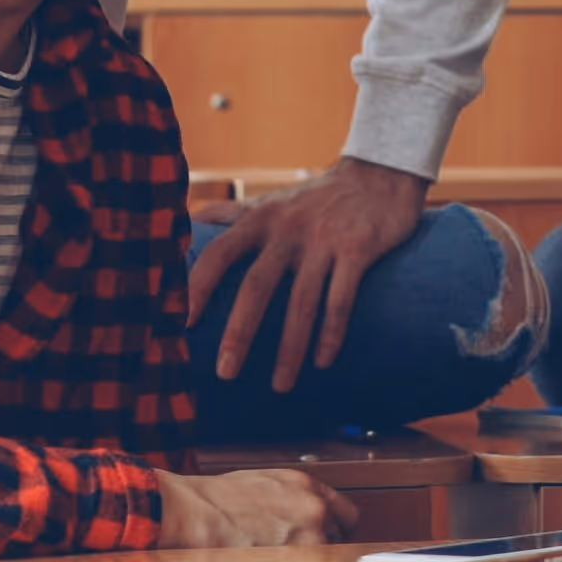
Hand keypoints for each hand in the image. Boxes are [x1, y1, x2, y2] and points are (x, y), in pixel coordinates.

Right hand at [151, 465, 351, 548]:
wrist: (194, 513)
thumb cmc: (217, 499)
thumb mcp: (266, 483)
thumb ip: (296, 498)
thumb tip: (305, 515)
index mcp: (308, 488)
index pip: (348, 515)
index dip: (337, 529)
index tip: (328, 537)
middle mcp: (315, 511)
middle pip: (339, 541)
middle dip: (322, 548)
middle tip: (297, 554)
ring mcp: (306, 540)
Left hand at [189, 158, 428, 391]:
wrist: (380, 174)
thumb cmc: (317, 196)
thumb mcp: (271, 200)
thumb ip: (231, 212)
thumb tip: (189, 216)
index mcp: (261, 219)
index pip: (220, 253)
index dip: (197, 287)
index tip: (181, 324)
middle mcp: (288, 230)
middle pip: (257, 285)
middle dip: (240, 332)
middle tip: (226, 372)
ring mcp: (324, 240)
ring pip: (303, 301)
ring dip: (290, 348)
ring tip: (281, 386)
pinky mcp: (359, 249)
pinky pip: (342, 299)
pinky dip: (332, 333)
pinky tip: (323, 362)